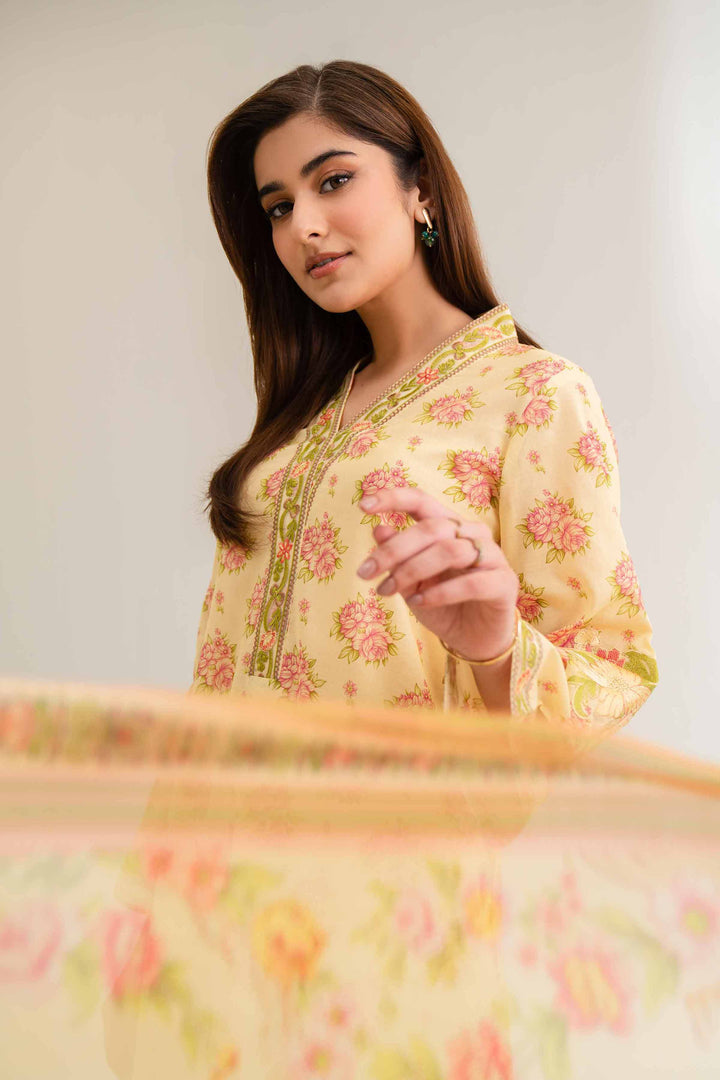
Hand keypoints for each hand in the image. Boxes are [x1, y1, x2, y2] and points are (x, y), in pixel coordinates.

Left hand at [356, 487, 518, 661]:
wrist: (473, 641)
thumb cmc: (442, 606)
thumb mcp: (410, 583)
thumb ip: (398, 558)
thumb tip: (378, 529)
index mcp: (449, 526)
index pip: (422, 500)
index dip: (394, 498)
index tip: (363, 506)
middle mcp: (472, 533)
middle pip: (431, 528)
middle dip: (393, 550)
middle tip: (365, 572)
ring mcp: (492, 555)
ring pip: (449, 550)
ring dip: (412, 571)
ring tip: (388, 590)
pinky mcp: (504, 582)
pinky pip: (471, 583)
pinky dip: (440, 592)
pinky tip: (418, 602)